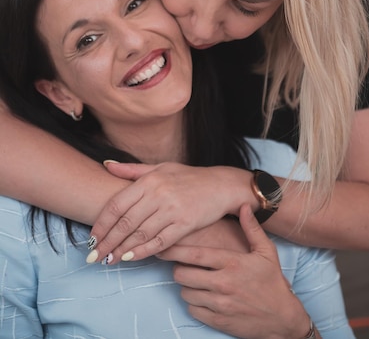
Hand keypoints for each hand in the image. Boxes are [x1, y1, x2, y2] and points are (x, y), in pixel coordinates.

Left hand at [87, 161, 252, 262]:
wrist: (221, 185)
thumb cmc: (188, 177)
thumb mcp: (160, 167)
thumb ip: (131, 170)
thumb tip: (105, 164)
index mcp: (150, 180)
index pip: (117, 205)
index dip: (101, 224)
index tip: (91, 239)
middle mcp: (159, 194)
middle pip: (125, 223)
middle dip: (106, 242)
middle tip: (93, 257)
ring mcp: (172, 209)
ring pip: (140, 235)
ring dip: (121, 250)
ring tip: (108, 261)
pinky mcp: (185, 224)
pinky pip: (160, 242)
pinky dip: (143, 252)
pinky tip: (131, 258)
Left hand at [158, 204, 312, 338]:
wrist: (282, 318)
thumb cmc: (273, 281)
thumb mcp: (266, 251)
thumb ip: (252, 228)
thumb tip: (244, 206)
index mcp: (232, 263)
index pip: (195, 255)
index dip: (175, 250)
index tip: (164, 247)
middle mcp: (223, 283)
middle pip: (183, 275)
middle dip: (179, 268)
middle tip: (184, 265)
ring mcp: (220, 304)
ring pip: (186, 293)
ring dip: (187, 286)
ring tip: (195, 280)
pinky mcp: (218, 321)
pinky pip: (193, 310)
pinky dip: (193, 303)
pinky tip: (202, 296)